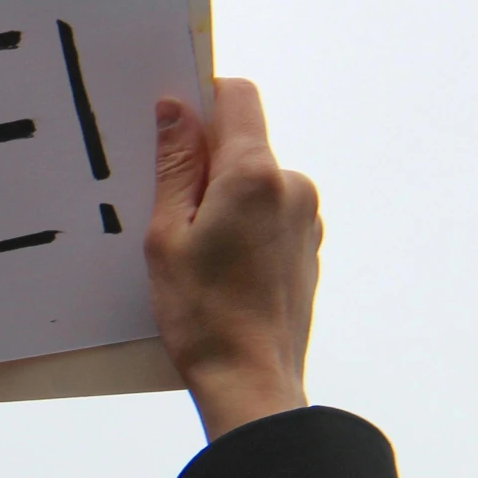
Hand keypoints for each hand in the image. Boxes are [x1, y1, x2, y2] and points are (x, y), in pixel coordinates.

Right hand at [145, 79, 322, 440]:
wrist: (252, 382)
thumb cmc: (203, 315)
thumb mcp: (168, 234)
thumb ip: (176, 165)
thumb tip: (175, 109)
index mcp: (255, 175)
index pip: (237, 96)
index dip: (201, 98)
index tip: (171, 124)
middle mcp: (293, 187)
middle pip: (244, 141)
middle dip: (204, 159)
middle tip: (167, 206)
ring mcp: (308, 217)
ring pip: (255, 179)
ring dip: (223, 196)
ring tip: (192, 246)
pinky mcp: (310, 246)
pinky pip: (270, 211)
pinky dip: (242, 222)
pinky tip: (217, 264)